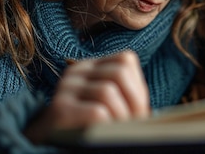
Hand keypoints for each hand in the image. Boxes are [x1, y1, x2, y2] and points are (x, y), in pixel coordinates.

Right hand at [24, 51, 149, 142]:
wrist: (48, 143)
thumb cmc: (86, 128)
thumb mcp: (109, 108)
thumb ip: (127, 98)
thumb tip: (156, 112)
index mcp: (91, 67)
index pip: (125, 60)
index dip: (138, 87)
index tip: (139, 112)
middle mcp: (76, 72)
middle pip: (119, 72)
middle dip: (135, 102)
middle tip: (135, 125)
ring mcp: (65, 88)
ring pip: (108, 91)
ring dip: (122, 116)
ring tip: (122, 133)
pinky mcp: (59, 109)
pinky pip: (96, 111)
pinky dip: (108, 125)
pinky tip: (105, 136)